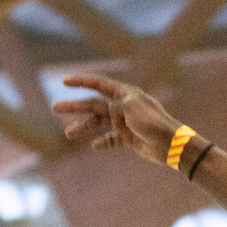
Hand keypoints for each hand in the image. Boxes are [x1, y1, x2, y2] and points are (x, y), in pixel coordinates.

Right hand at [52, 71, 181, 164]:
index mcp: (125, 94)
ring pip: (98, 123)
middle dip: (74, 106)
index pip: (99, 84)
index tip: (65, 81)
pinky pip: (111, 140)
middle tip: (55, 107)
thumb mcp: (132, 107)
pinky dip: (102, 142)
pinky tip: (95, 146)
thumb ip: (116, 103)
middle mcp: (123, 107)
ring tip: (68, 133)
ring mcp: (124, 123)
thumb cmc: (153, 122)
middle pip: (93, 105)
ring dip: (83, 127)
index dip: (81, 81)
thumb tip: (107, 106)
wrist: (171, 145)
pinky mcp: (128, 139)